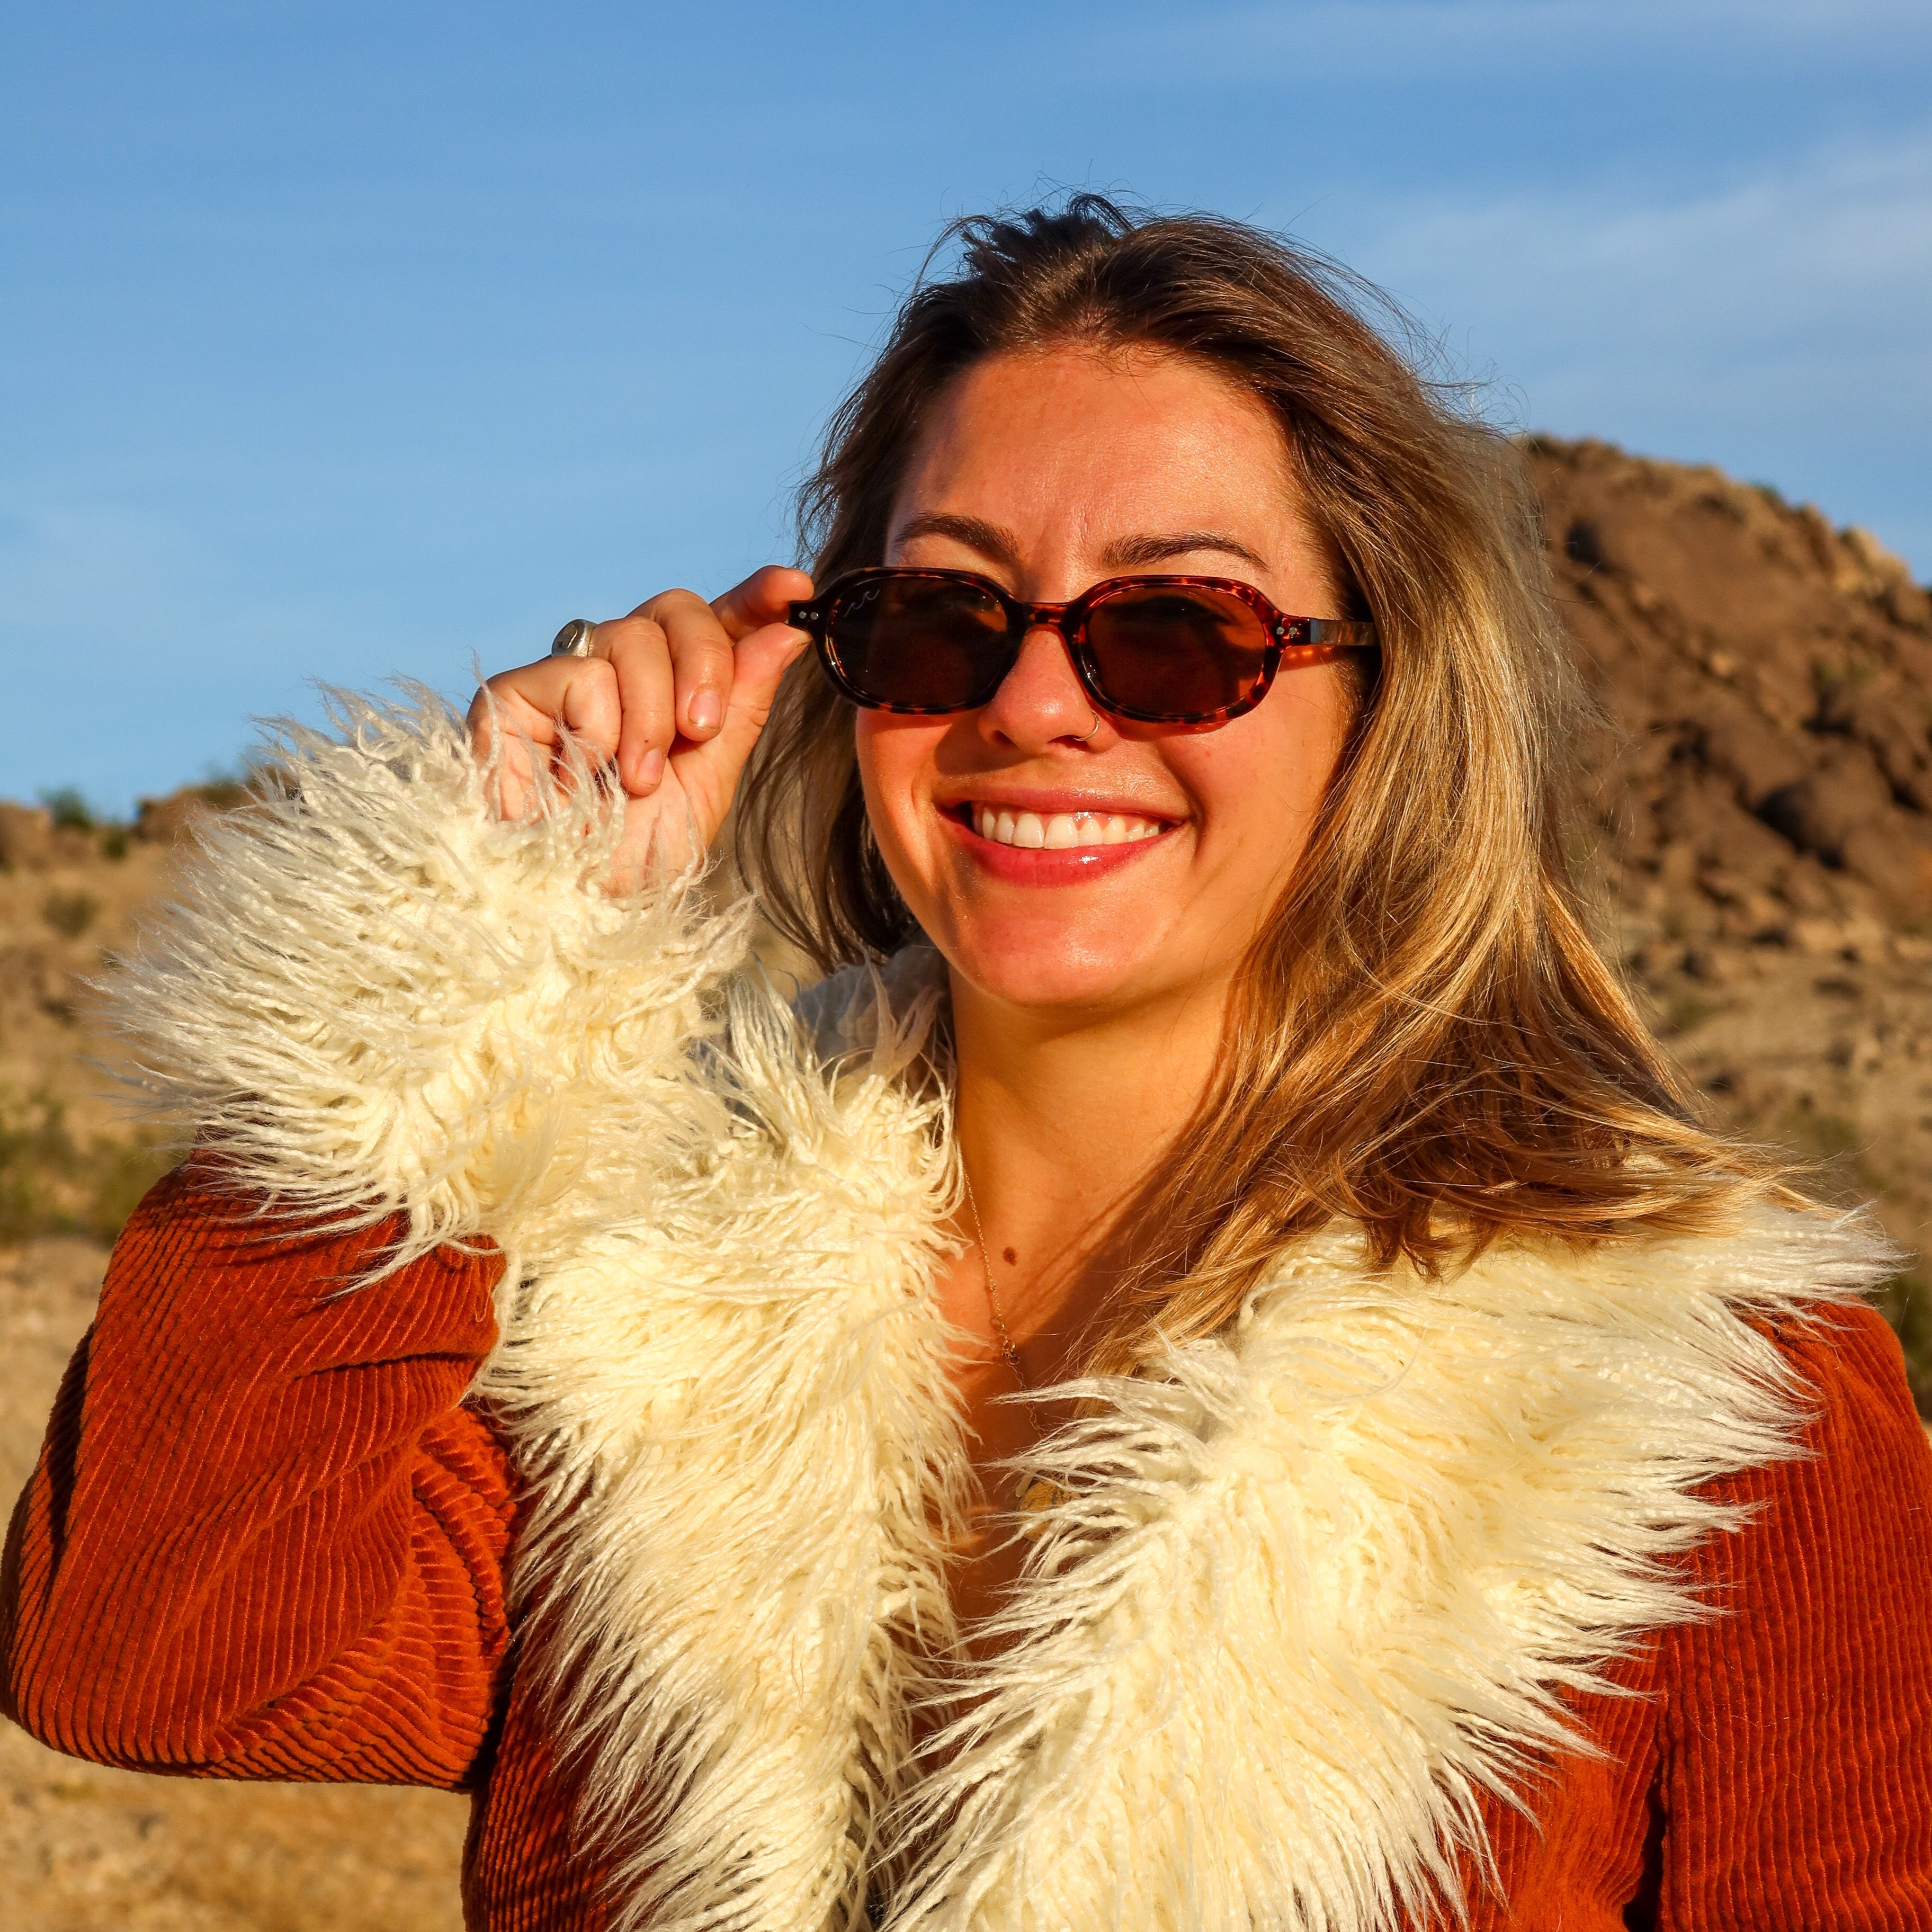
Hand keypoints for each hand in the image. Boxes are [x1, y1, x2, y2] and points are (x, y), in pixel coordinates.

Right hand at [467, 565, 811, 885]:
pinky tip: (584, 777)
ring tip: (635, 782)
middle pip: (674, 610)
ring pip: (630, 636)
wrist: (569, 907)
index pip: (716, 621)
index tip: (794, 589)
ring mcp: (564, 677)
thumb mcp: (708, 782)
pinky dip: (596, 730)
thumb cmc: (634, 857)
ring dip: (649, 718)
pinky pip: (578, 673)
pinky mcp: (513, 694)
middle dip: (703, 664)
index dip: (754, 597)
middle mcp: (619, 672)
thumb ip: (744, 704)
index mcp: (672, 690)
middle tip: (701, 731)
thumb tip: (790, 630)